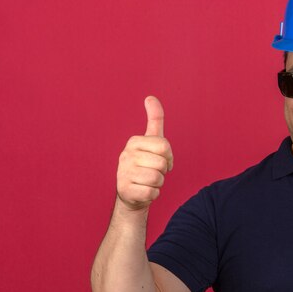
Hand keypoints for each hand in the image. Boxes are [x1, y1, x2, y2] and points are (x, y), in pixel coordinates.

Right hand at [116, 96, 173, 210]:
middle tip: (153, 172)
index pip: (164, 146)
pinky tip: (144, 191)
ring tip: (148, 181)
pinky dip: (153, 194)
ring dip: (158, 183)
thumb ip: (154, 119)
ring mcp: (123, 173)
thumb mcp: (151, 141)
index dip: (168, 156)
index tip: (160, 159)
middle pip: (161, 163)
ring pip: (157, 178)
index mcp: (134, 142)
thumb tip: (150, 97)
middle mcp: (125, 155)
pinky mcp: (125, 191)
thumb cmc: (145, 165)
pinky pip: (152, 193)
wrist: (132, 193)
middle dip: (163, 171)